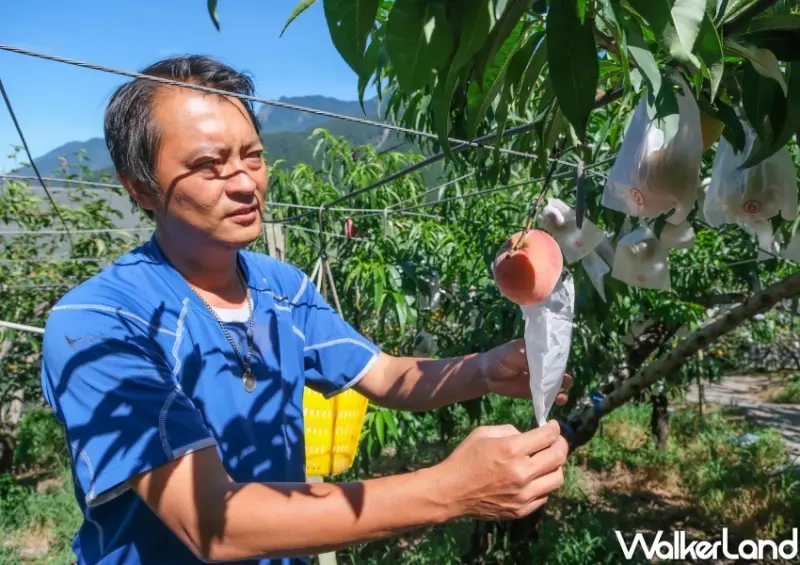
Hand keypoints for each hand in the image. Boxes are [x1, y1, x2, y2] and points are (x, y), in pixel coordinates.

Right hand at [432, 421, 567, 520]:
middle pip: (558, 456)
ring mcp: (523, 494)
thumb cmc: (465, 458)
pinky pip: (544, 495)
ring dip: (556, 466)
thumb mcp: (484, 433)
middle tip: (557, 441)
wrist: (451, 491)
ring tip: (547, 461)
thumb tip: (529, 436)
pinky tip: (533, 478)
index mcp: (512, 449)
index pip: (547, 437)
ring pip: (557, 478)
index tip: (553, 426)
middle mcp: (522, 472)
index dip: (554, 428)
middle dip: (561, 444)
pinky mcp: (522, 510)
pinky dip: (543, 484)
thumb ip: (510, 430)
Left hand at [480, 338, 572, 401]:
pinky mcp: (536, 392)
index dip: (559, 359)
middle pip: (558, 369)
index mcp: (538, 350)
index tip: (562, 365)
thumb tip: (544, 367)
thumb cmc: (499, 358)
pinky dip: (556, 398)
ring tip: (562, 393)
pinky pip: (549, 395)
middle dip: (563, 375)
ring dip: (563, 387)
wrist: (486, 375)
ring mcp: (540, 379)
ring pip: (557, 383)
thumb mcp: (513, 355)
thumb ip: (527, 360)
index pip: (554, 353)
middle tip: (564, 381)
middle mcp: (542, 364)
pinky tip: (559, 400)